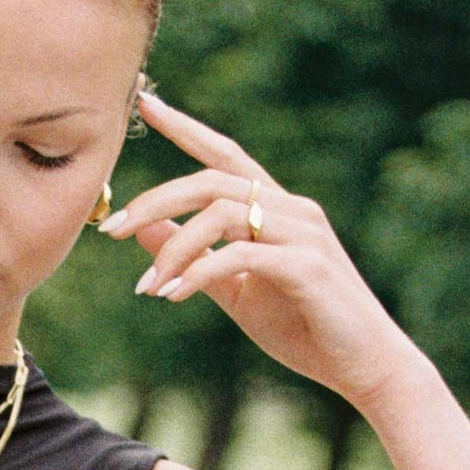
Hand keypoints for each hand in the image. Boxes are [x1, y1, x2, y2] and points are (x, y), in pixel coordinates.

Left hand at [99, 90, 427, 412]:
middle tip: (108, 230)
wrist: (361, 366)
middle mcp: (292, 209)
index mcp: (276, 209)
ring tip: (147, 287)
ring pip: (222, 211)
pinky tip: (174, 297)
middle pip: (212, 179)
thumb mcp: (234, 291)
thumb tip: (142, 229)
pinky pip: (240, 254)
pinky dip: (199, 272)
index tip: (146, 103)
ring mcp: (302, 234)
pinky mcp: (307, 267)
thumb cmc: (302, 328)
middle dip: (155, 200)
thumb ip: (193, 256)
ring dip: (174, 248)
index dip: (186, 127)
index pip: (225, 154)